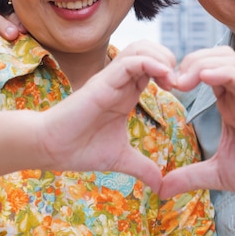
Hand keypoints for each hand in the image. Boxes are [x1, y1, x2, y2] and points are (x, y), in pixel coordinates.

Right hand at [36, 41, 176, 191]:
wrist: (50, 149)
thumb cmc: (80, 149)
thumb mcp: (121, 159)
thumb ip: (143, 168)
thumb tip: (161, 187)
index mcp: (126, 92)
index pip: (154, 67)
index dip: (172, 73)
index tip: (184, 92)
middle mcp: (120, 81)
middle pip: (150, 49)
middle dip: (171, 59)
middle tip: (181, 83)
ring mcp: (111, 78)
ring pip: (141, 48)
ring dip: (162, 58)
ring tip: (172, 79)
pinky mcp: (102, 82)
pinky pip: (130, 61)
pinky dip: (150, 63)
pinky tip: (164, 76)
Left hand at [159, 46, 234, 205]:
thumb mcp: (216, 174)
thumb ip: (189, 176)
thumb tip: (161, 190)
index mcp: (228, 104)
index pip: (204, 70)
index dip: (182, 72)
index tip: (162, 87)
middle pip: (213, 57)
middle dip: (188, 61)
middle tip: (169, 81)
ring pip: (227, 59)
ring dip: (202, 63)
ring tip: (182, 81)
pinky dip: (225, 72)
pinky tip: (205, 77)